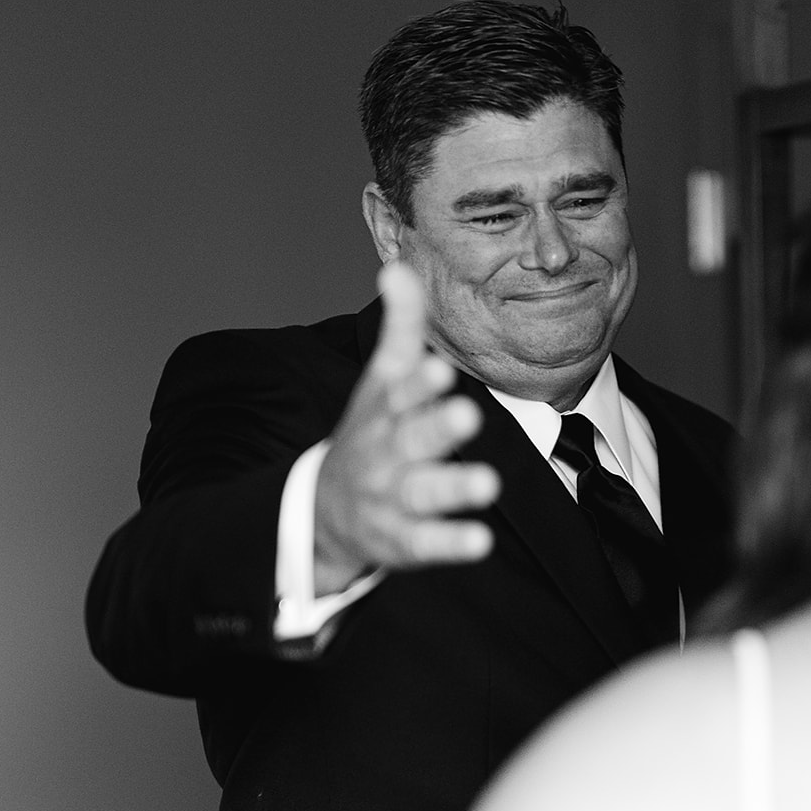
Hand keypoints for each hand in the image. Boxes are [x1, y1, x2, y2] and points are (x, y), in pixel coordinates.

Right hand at [313, 261, 499, 595]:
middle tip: (467, 414)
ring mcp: (392, 497)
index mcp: (384, 410)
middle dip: (436, 427)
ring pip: (422, 491)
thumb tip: (398, 268)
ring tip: (487, 483)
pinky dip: (450, 543)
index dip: (418, 384)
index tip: (439, 369)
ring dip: (452, 487)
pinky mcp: (403, 539)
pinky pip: (427, 542)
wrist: (323, 508)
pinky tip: (481, 540)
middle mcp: (385, 451)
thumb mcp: (381, 379)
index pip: (399, 391)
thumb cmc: (370, 431)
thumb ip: (400, 328)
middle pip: (410, 438)